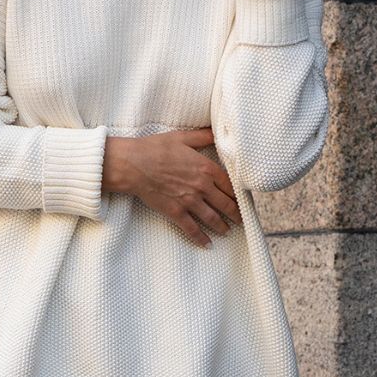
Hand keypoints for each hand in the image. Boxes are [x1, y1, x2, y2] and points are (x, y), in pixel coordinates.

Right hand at [102, 128, 241, 248]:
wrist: (134, 164)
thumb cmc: (155, 148)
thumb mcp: (181, 137)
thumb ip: (202, 136)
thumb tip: (215, 131)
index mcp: (206, 168)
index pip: (229, 184)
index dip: (238, 194)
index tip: (242, 200)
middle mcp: (202, 186)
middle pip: (225, 204)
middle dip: (236, 214)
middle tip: (242, 221)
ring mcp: (190, 201)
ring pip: (212, 218)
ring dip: (222, 226)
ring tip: (227, 231)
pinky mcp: (176, 212)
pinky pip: (192, 228)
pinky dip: (201, 238)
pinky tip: (207, 244)